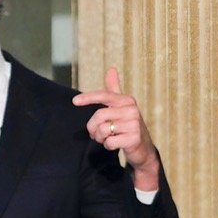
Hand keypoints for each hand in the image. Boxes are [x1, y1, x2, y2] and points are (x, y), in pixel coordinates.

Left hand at [71, 67, 161, 190]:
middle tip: (95, 133)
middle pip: (99, 116)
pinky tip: (116, 144)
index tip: (74, 101)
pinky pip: (109, 142)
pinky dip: (108, 146)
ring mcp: (134, 125)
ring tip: (108, 138)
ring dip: (100, 138)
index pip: (104, 95)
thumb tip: (111, 69)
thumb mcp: (121, 106)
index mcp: (127, 100)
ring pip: (103, 130)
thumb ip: (114, 89)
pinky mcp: (133, 139)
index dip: (88, 97)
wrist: (143, 148)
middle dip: (92, 127)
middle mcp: (132, 110)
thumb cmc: (127, 125)